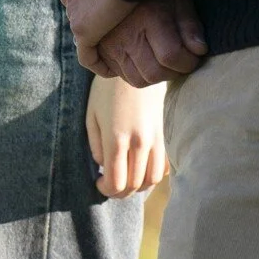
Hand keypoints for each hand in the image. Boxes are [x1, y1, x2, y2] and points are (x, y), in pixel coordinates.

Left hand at [62, 0, 137, 72]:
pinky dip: (98, 62)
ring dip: (98, 40)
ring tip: (116, 50)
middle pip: (80, 10)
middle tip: (113, 30)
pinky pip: (87, 54)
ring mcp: (76, 12)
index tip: (108, 5)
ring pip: (84, 31)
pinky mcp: (84, 30)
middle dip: (94, 20)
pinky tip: (113, 67)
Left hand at [85, 75, 168, 199]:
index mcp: (116, 138)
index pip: (116, 183)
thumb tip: (104, 166)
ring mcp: (156, 138)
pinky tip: (143, 168)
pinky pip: (165, 166)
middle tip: (111, 185)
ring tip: (127, 179)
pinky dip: (154, 175)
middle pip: (134, 186)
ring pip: (152, 180)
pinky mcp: (166, 134)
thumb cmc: (107, 90)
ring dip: (138, 187)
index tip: (99, 182)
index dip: (106, 190)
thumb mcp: (92, 116)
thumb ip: (96, 146)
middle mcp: (139, 142)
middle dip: (120, 192)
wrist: (138, 65)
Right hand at [94, 0, 208, 86]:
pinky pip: (122, 76)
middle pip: (154, 73)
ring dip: (157, 76)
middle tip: (182, 61)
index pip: (171, 56)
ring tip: (166, 62)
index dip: (189, 62)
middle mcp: (126, 34)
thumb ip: (189, 24)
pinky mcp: (100, 51)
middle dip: (175, 72)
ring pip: (138, 80)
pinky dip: (139, 74)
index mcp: (148, 17)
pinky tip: (148, 61)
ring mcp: (110, 45)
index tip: (196, 56)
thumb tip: (199, 51)